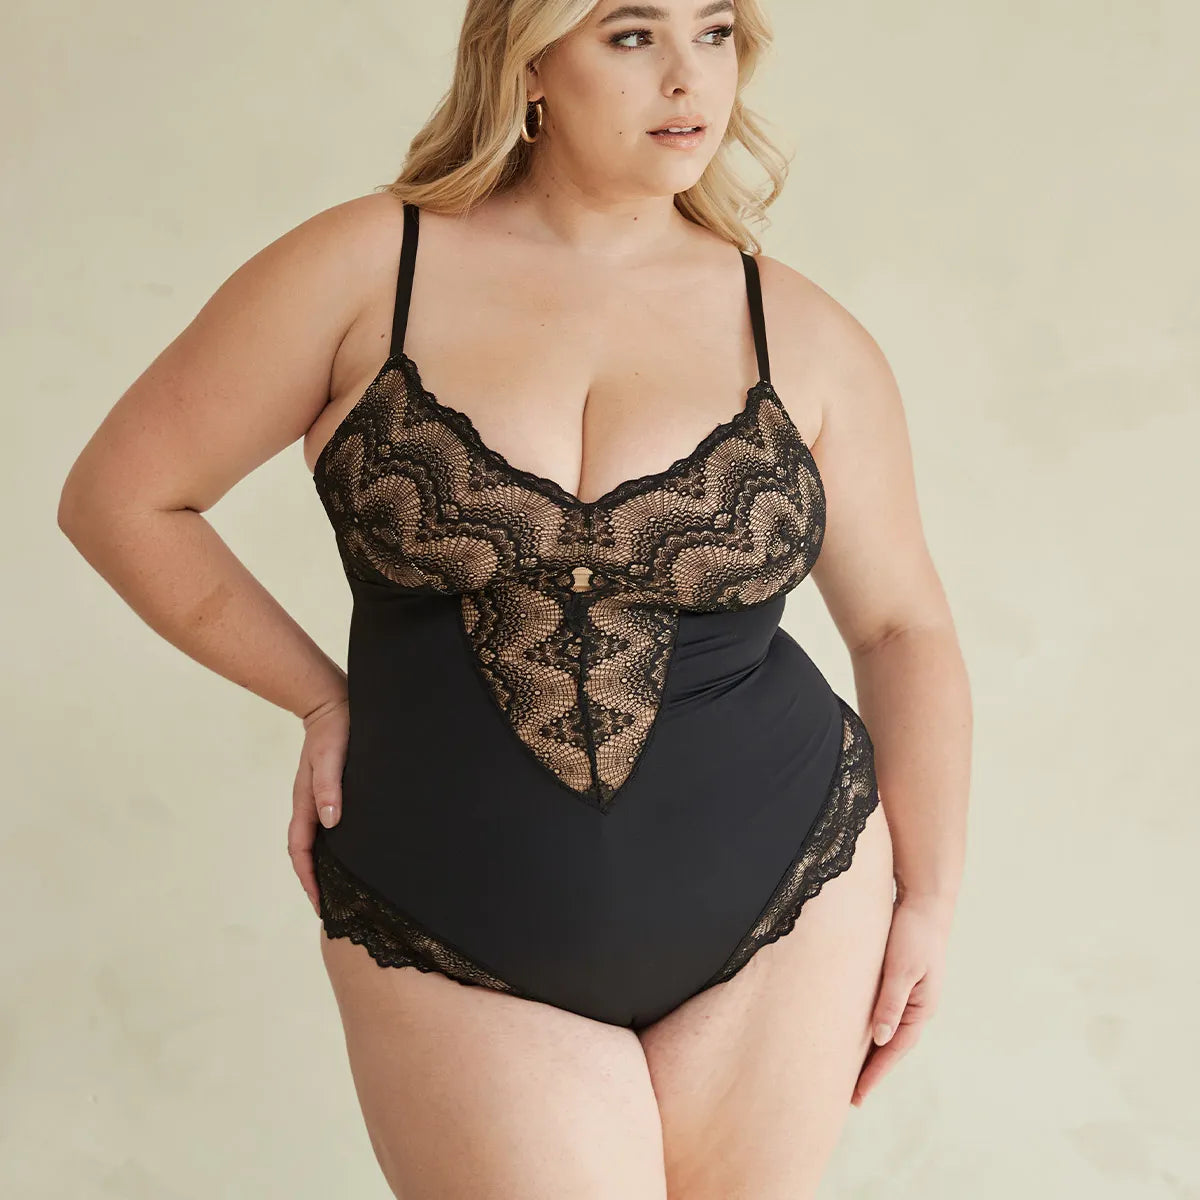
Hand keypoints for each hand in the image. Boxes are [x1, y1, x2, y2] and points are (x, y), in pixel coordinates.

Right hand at [288, 695, 348, 916]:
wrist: (333, 702)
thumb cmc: (335, 730)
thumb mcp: (332, 757)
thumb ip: (330, 787)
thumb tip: (330, 821)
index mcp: (306, 802)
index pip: (300, 850)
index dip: (308, 879)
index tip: (320, 904)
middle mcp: (310, 805)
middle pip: (307, 852)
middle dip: (316, 881)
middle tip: (334, 907)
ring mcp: (319, 799)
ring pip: (318, 841)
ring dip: (325, 866)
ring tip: (343, 889)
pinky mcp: (332, 791)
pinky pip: (329, 826)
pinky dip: (335, 846)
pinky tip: (353, 852)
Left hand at [852, 892, 953, 1106]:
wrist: (924, 903)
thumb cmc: (913, 934)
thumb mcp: (901, 969)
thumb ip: (891, 1003)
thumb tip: (880, 1039)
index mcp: (921, 1008)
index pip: (894, 1050)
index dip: (875, 1074)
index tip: (856, 1096)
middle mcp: (917, 1007)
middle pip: (891, 1047)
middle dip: (872, 1070)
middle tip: (849, 1096)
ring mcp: (909, 995)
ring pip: (886, 1031)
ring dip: (870, 1051)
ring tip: (849, 1072)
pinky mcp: (899, 981)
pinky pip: (882, 1013)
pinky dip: (870, 1028)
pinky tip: (856, 1034)